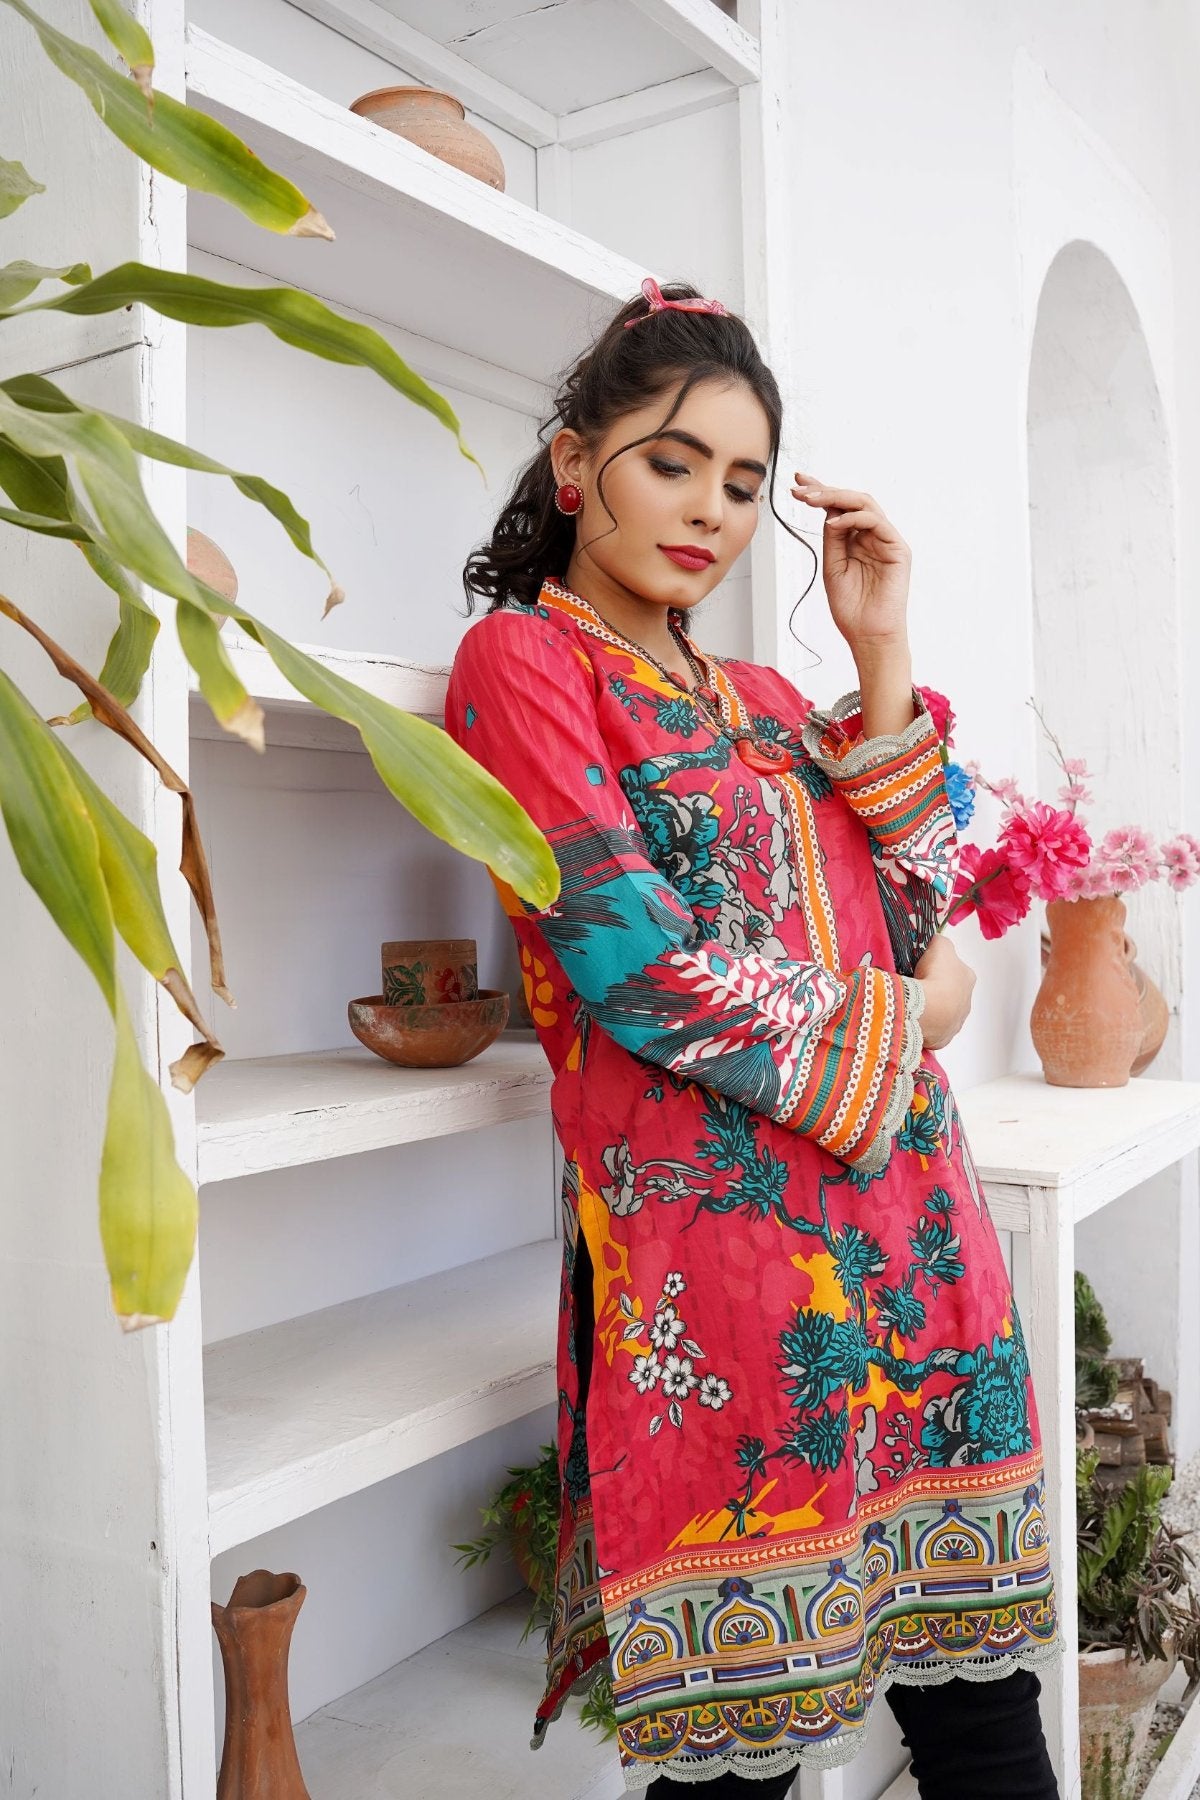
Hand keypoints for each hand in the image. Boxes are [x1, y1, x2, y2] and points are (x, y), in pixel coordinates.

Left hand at [791, 473, 911, 653]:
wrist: (868, 635)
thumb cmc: (851, 608)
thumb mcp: (833, 567)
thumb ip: (833, 540)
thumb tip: (827, 513)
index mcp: (857, 540)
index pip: (839, 509)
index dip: (820, 492)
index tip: (798, 483)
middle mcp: (873, 536)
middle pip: (851, 501)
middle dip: (824, 490)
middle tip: (800, 488)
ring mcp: (887, 541)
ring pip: (864, 504)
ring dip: (835, 498)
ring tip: (811, 501)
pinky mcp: (898, 549)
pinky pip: (876, 522)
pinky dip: (853, 518)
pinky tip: (832, 523)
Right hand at [913, 934, 975, 1049]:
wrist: (930, 1008)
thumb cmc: (936, 975)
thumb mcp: (940, 945)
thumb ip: (939, 941)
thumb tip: (935, 942)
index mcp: (968, 977)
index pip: (954, 969)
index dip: (938, 968)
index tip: (924, 968)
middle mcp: (967, 1000)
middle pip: (949, 992)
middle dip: (935, 989)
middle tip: (917, 985)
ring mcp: (956, 1021)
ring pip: (942, 1011)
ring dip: (931, 1007)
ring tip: (913, 1002)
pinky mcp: (944, 1037)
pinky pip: (933, 1028)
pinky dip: (925, 1023)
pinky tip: (914, 1017)